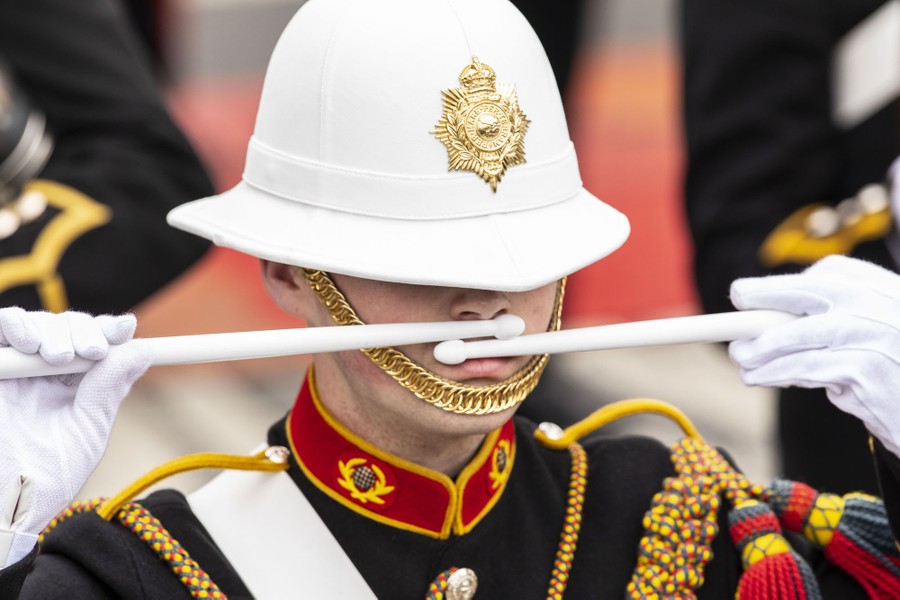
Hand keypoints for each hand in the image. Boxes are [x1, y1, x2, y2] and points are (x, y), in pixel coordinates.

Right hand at [0, 308, 150, 566]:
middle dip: (85, 330)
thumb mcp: (87, 430)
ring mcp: (15, 368)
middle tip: (92, 351)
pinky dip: (16, 324)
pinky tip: (29, 344)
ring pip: (37, 322)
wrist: (3, 504)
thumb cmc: (45, 478)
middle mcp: (45, 374)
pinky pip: (2, 325)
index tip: (124, 329)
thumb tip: (143, 349)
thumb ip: (109, 388)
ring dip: (54, 329)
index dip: (110, 331)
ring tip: (60, 357)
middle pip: (69, 327)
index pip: (96, 344)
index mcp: (76, 387)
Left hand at [728, 255, 899, 458]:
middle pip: (809, 294)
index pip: (826, 274)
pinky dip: (776, 373)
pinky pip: (806, 369)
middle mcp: (877, 304)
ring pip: (798, 336)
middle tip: (734, 311)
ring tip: (741, 360)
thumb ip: (831, 313)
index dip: (777, 286)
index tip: (742, 295)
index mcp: (878, 286)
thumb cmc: (891, 361)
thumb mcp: (871, 324)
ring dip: (761, 351)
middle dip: (763, 301)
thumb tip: (766, 318)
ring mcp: (871, 335)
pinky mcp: (864, 370)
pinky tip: (760, 377)